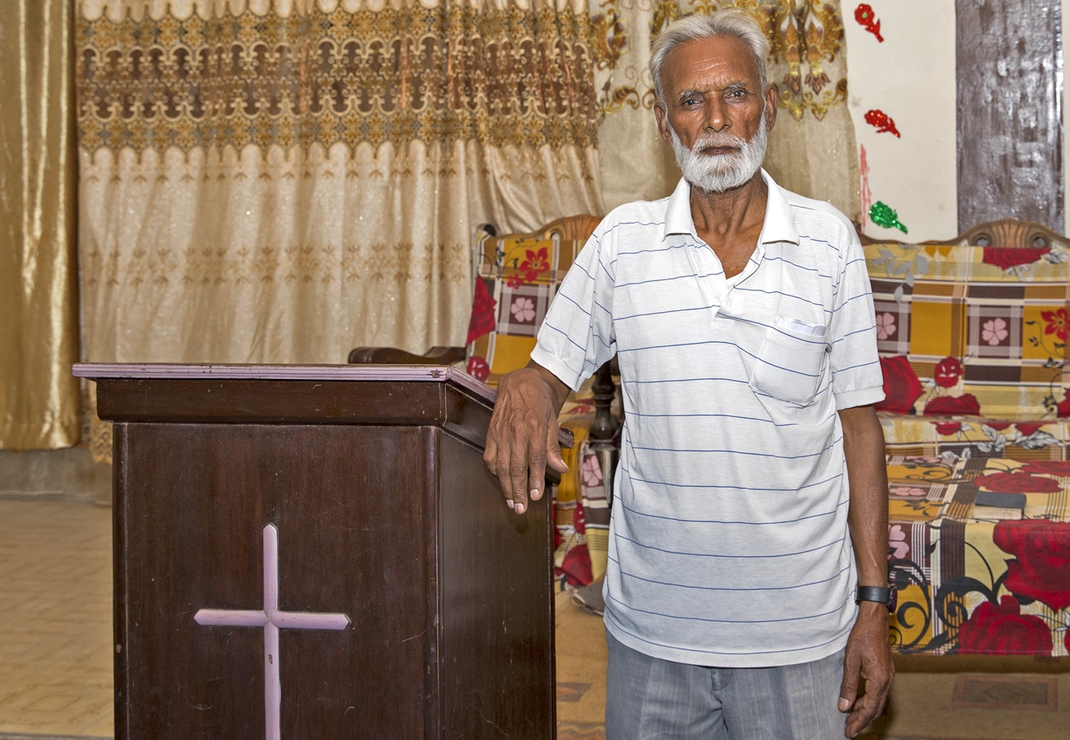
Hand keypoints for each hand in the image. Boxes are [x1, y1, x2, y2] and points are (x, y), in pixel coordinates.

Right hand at [483, 367, 568, 513]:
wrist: (520, 382)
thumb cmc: (539, 404)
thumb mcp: (552, 422)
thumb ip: (553, 448)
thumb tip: (561, 469)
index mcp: (535, 428)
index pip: (536, 459)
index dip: (535, 480)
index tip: (535, 496)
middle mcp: (517, 431)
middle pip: (516, 467)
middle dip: (518, 490)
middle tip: (520, 509)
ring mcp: (501, 432)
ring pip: (502, 465)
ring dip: (505, 486)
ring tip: (510, 502)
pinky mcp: (491, 432)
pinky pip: (490, 456)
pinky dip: (494, 470)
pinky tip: (500, 479)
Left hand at [838, 604, 893, 737]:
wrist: (875, 620)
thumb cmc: (862, 637)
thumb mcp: (851, 661)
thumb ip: (848, 685)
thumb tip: (844, 706)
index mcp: (879, 681)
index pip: (869, 709)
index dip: (859, 723)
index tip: (849, 732)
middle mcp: (887, 681)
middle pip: (875, 709)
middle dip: (862, 721)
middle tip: (849, 730)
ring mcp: (888, 676)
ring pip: (878, 702)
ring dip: (864, 711)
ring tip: (850, 718)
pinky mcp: (885, 672)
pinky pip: (879, 693)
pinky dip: (868, 700)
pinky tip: (858, 700)